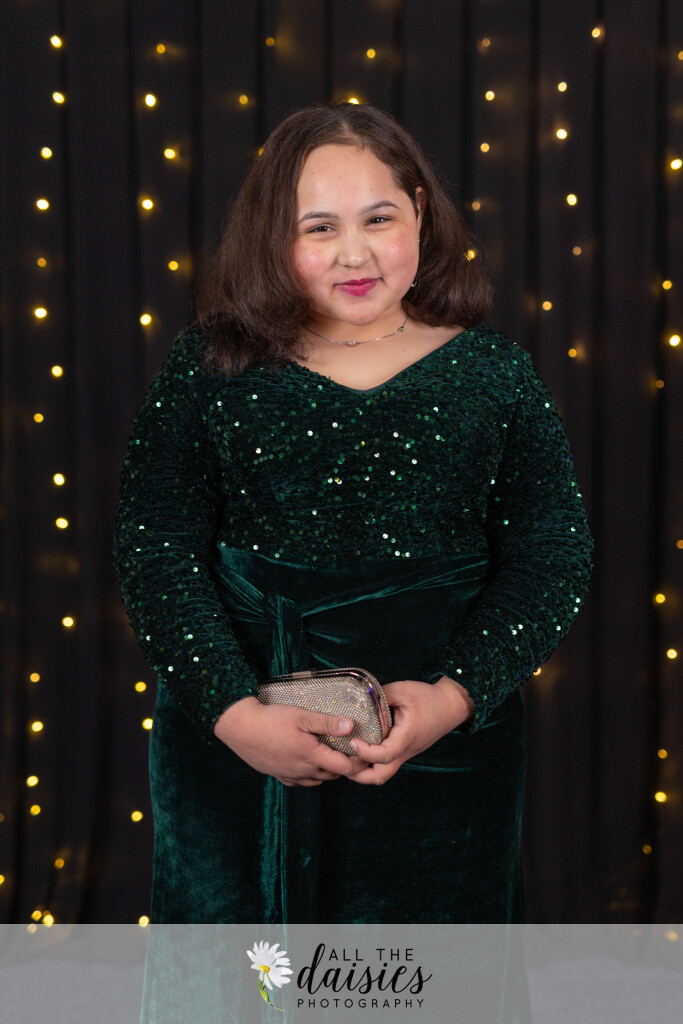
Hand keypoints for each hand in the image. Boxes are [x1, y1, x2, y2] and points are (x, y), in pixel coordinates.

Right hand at [212, 696, 369, 786]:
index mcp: (311, 756)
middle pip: (332, 775)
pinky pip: (299, 782)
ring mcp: (289, 775)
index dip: (358, 762)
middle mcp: (302, 770)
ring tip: (331, 756)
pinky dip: (309, 775)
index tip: (365, 753)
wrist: (240, 728)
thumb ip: (327, 723)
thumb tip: (351, 727)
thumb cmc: (271, 719)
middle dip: (345, 766)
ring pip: (316, 780)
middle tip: (351, 752)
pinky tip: (308, 764)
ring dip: (327, 771)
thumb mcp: (302, 716)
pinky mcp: (277, 774)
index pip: (344, 767)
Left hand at [347, 676, 473, 785]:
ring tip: (347, 757)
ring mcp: (404, 754)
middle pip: (380, 776)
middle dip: (359, 774)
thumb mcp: (403, 690)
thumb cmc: (428, 698)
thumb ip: (380, 695)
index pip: (384, 755)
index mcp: (406, 737)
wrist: (451, 706)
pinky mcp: (403, 751)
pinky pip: (385, 764)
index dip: (365, 752)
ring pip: (382, 774)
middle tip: (342, 760)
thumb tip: (358, 700)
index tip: (353, 742)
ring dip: (363, 771)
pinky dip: (370, 763)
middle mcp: (405, 751)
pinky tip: (358, 750)